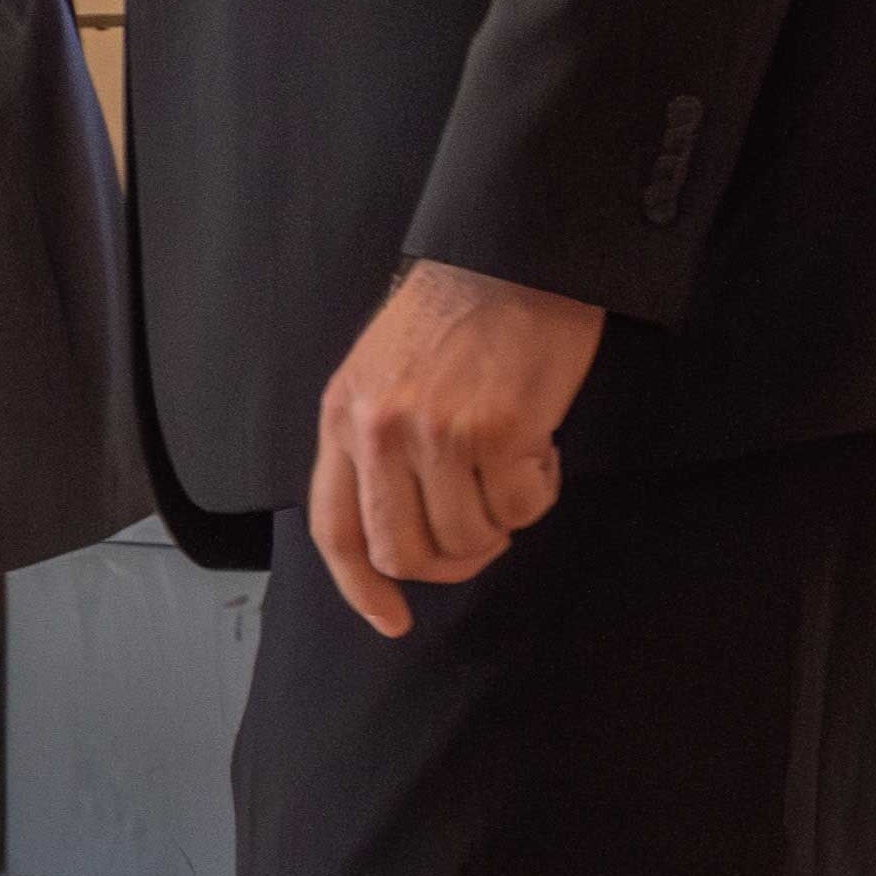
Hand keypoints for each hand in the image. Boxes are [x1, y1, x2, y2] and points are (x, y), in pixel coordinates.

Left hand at [309, 258, 605, 637]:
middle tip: (482, 540)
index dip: (361, 589)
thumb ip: (373, 445)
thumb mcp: (380, 374)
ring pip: (469, 538)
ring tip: (514, 468)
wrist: (513, 256)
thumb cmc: (456, 314)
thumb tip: (395, 533)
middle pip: (403, 551)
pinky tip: (540, 447)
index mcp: (343, 417)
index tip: (391, 619)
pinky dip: (538, 493)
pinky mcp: (498, 433)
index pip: (335, 529)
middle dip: (449, 564)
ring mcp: (437, 434)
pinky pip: (522, 510)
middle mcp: (380, 431)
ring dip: (501, 522)